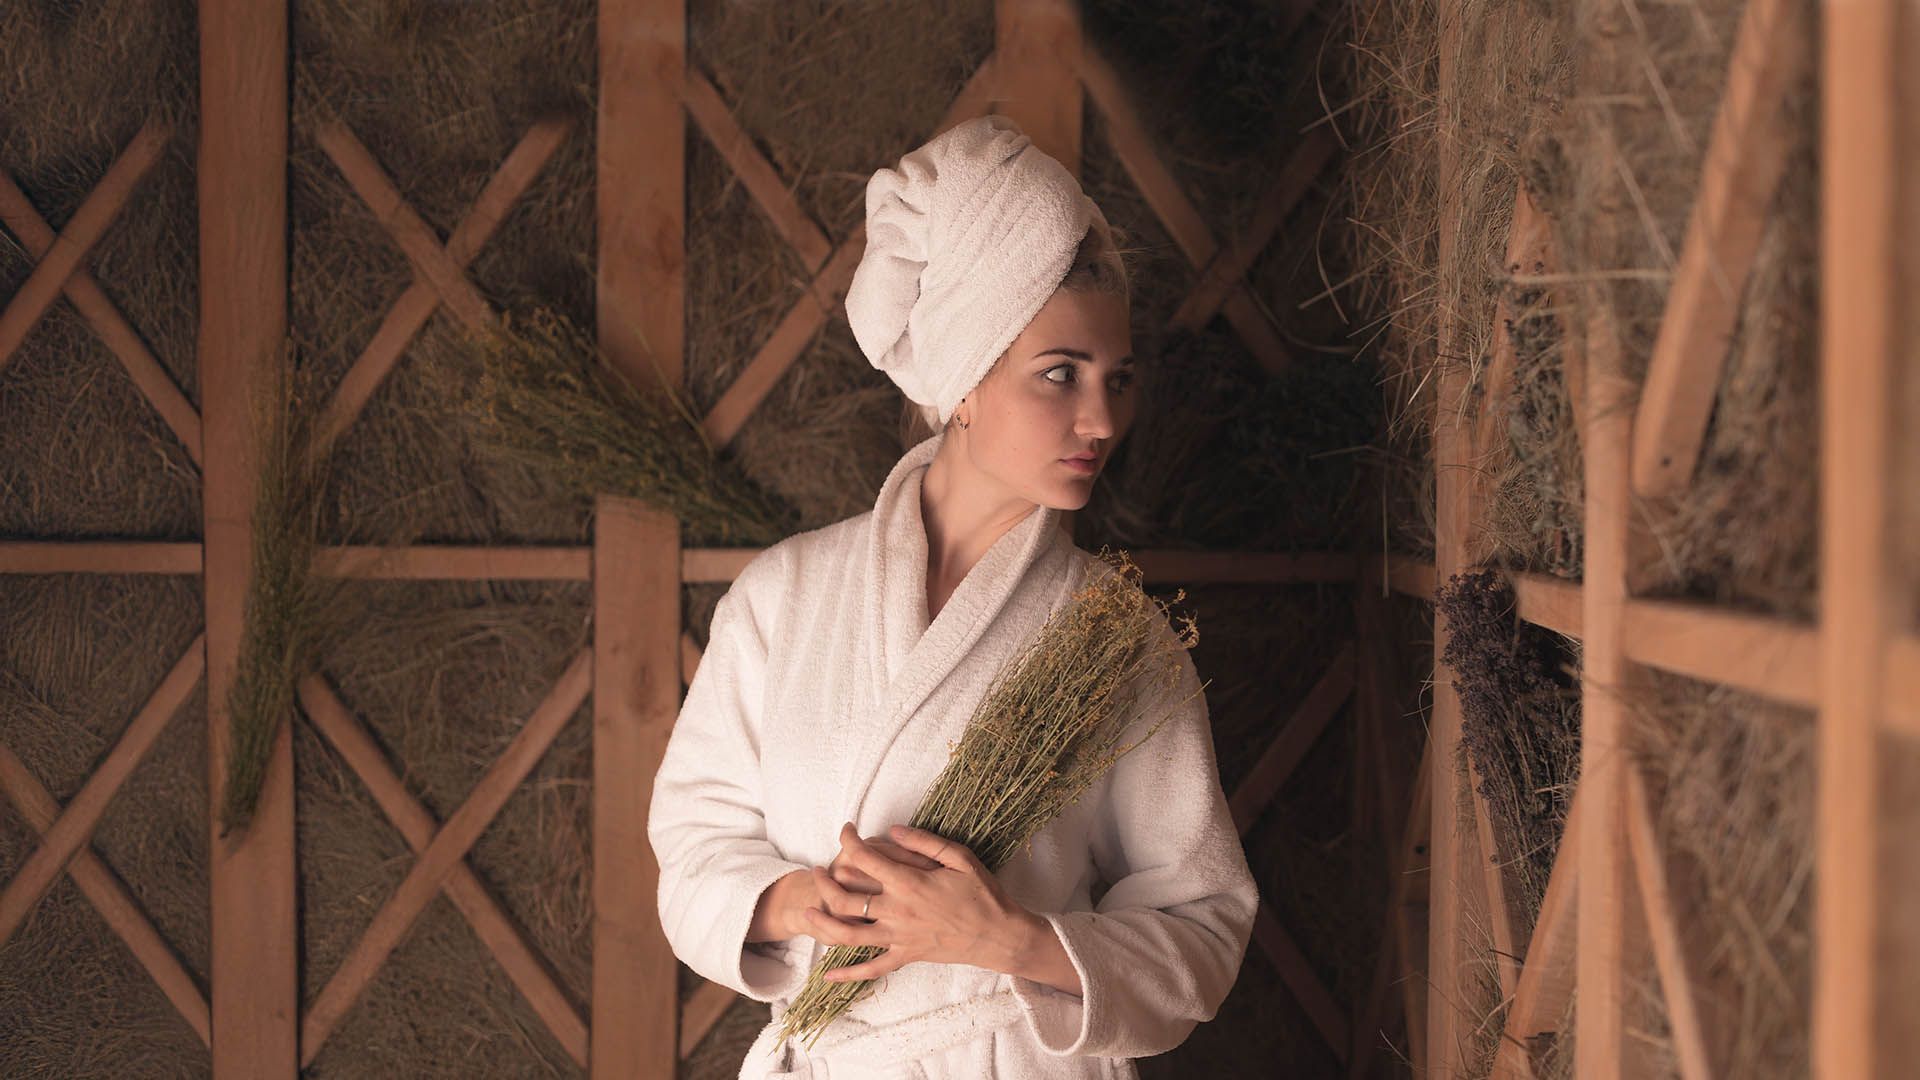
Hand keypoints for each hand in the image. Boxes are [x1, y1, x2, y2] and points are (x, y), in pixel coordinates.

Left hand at [800, 823, 1044, 983]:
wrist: (1000, 936)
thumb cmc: (983, 894)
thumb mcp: (960, 858)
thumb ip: (924, 842)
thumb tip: (892, 830)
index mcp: (909, 883)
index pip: (865, 858)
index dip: (849, 839)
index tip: (846, 829)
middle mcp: (897, 911)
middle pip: (845, 897)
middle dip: (824, 880)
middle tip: (819, 868)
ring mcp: (899, 937)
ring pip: (848, 934)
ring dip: (822, 922)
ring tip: (807, 911)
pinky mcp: (905, 956)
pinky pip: (872, 968)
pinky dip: (848, 973)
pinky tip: (827, 973)